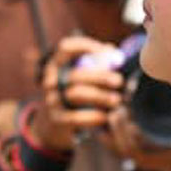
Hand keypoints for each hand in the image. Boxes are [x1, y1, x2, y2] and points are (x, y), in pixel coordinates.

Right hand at [31, 36, 124, 151]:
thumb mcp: (81, 76)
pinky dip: (93, 116)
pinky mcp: (56, 119)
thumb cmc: (74, 93)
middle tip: (119, 81)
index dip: (86, 46)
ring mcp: (52, 100)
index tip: (106, 51)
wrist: (53, 124)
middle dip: (101, 76)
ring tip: (116, 100)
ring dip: (100, 97)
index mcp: (57, 64)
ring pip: (76, 94)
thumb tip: (112, 50)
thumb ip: (95, 63)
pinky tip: (105, 116)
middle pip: (76, 74)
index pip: (66, 47)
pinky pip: (75, 117)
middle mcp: (51, 80)